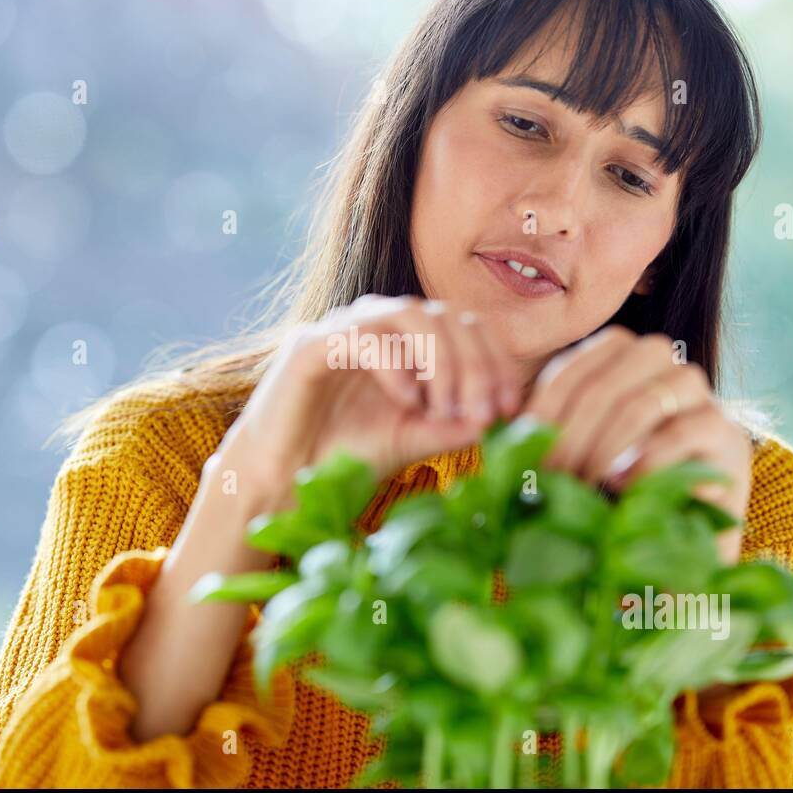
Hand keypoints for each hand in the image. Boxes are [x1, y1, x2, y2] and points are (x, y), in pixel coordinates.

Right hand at [216, 294, 521, 516]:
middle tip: (484, 412)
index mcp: (404, 341)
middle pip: (442, 316)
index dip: (493, 362)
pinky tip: (407, 400)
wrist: (282, 477)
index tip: (509, 408)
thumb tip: (502, 418)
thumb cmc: (345, 454)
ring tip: (443, 408)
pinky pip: (360, 337)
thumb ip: (453, 426)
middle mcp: (376, 325)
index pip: (462, 327)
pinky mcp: (309, 345)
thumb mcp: (413, 440)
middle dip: (472, 365)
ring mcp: (342, 329)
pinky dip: (392, 364)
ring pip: (405, 314)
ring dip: (438, 360)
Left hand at [520, 325, 752, 563]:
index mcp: (619, 353)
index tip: (523, 455)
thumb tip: (492, 429)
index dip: (543, 414)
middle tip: (552, 479)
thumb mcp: (572, 450)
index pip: (571, 371)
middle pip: (604, 384)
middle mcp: (662, 360)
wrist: (680, 531)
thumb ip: (541, 431)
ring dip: (601, 451)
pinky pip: (680, 433)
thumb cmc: (613, 486)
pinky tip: (622, 487)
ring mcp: (699, 392)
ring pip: (640, 404)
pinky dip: (643, 462)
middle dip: (570, 436)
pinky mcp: (726, 431)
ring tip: (583, 486)